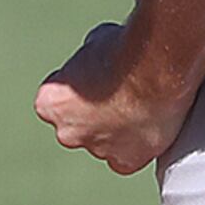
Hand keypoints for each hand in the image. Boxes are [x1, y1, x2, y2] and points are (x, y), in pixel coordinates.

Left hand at [33, 24, 189, 175]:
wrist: (155, 69)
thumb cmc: (125, 50)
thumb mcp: (95, 43)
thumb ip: (89, 61)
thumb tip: (99, 60)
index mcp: (49, 104)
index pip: (58, 99)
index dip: (81, 86)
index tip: (99, 77)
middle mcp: (66, 132)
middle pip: (78, 125)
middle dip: (96, 113)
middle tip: (122, 93)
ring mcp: (96, 149)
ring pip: (104, 142)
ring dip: (117, 128)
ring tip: (142, 104)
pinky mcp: (125, 162)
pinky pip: (127, 158)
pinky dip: (137, 145)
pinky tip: (150, 124)